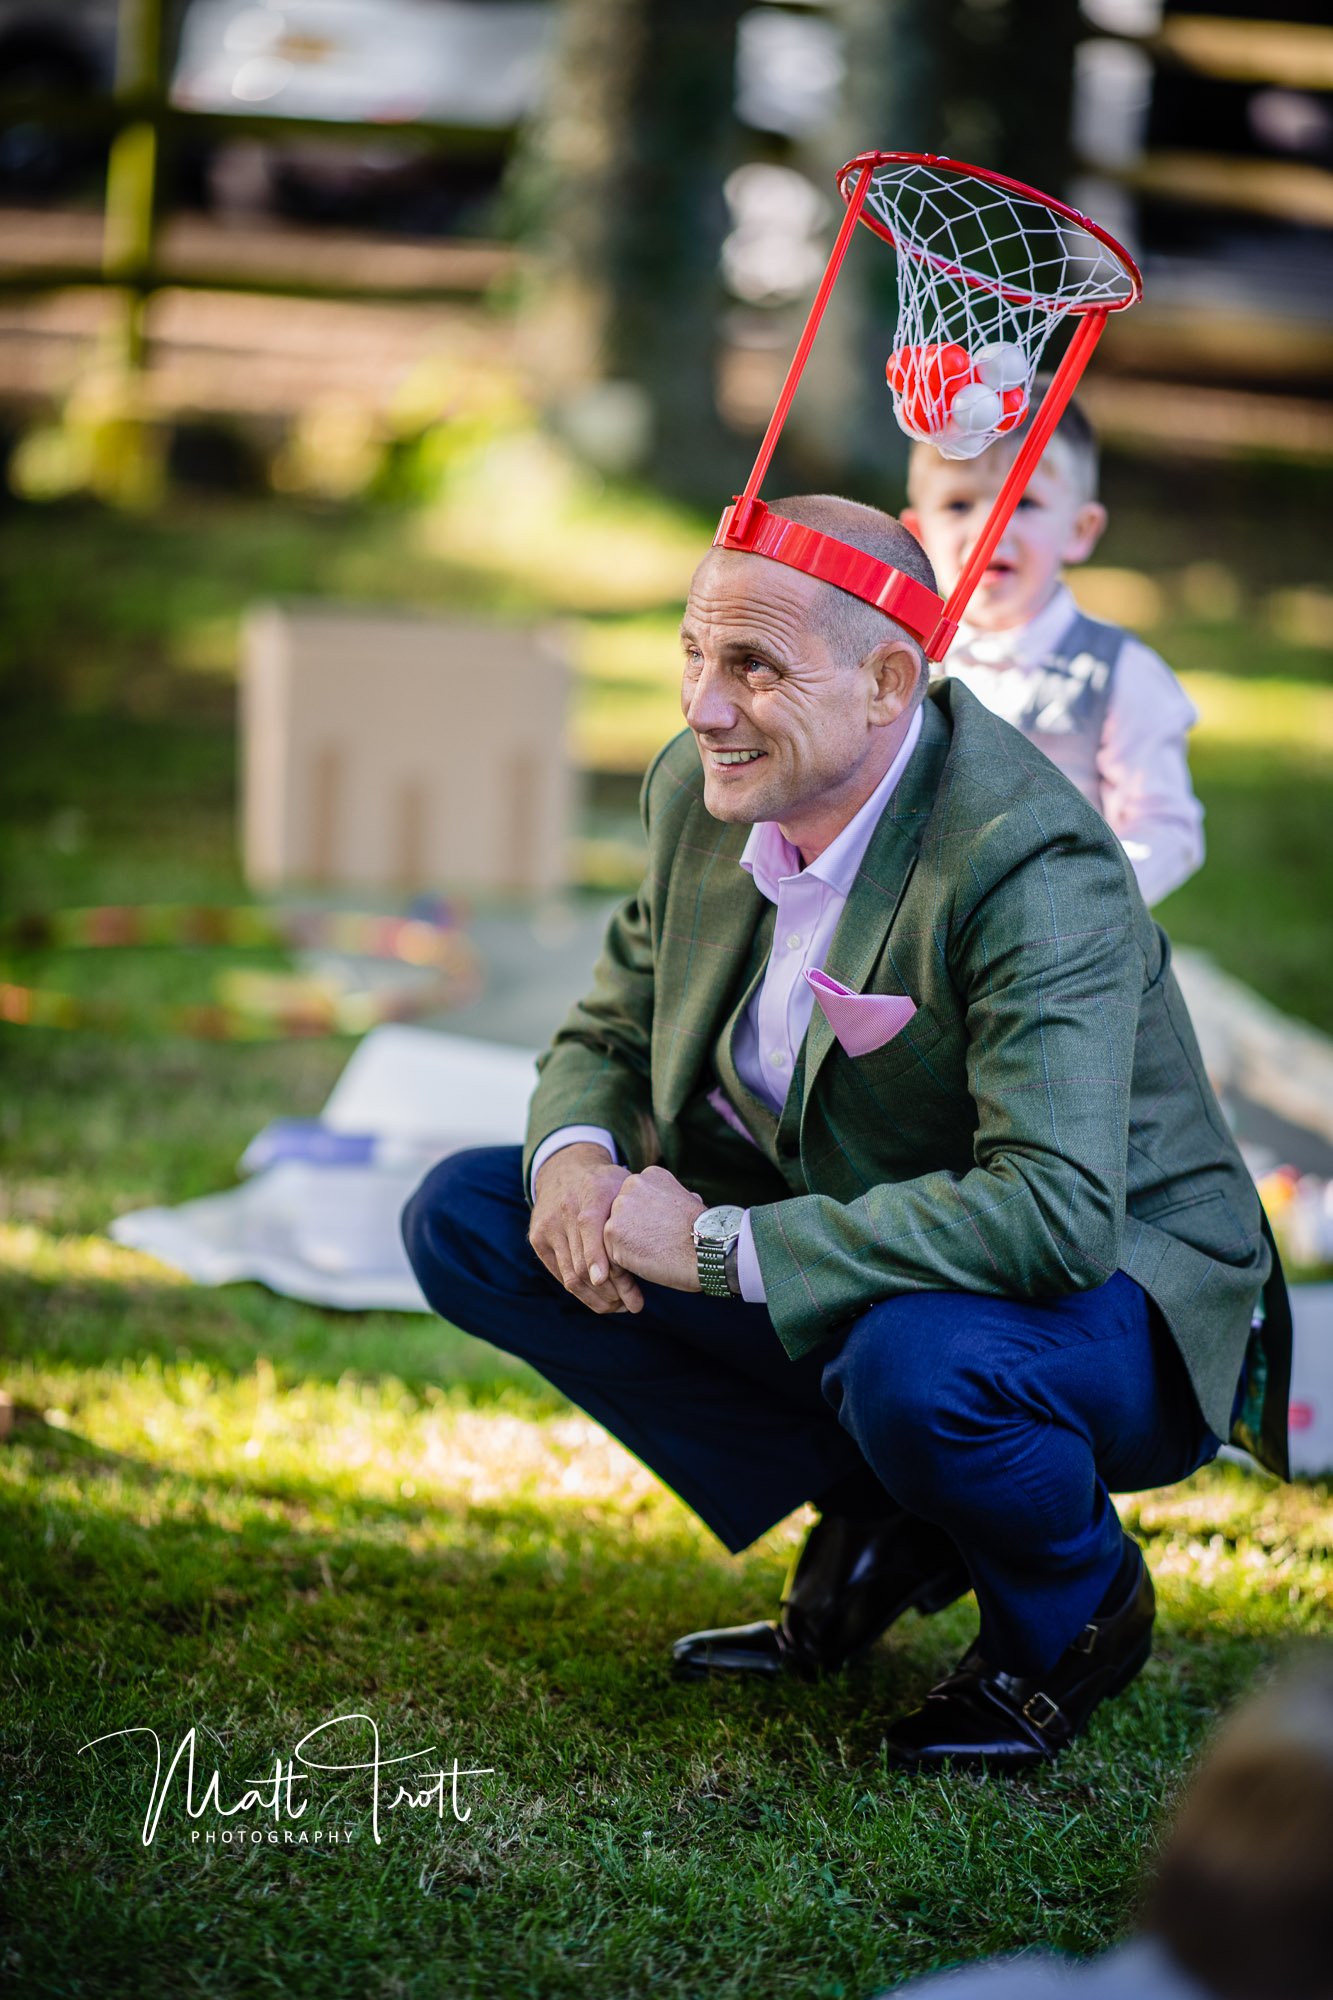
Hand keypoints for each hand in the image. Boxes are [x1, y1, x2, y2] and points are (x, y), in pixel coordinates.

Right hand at [530, 1143, 642, 1313]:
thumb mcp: (626, 1186)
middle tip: (633, 1305)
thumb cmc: (607, 1184)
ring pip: (571, 1274)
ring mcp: (549, 1225)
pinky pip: (561, 1274)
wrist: (564, 1170)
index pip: (591, 1225)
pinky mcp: (538, 1239)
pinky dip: (582, 1292)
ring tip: (620, 1306)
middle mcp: (566, 1208)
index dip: (601, 1258)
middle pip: (584, 1262)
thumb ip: (646, 1205)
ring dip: (597, 1297)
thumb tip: (693, 1216)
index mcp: (593, 1191)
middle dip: (611, 1290)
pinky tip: (602, 1299)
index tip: (616, 1286)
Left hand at [605, 1166, 706, 1291]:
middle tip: (655, 1247)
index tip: (663, 1232)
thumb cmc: (704, 1232)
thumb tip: (684, 1198)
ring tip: (652, 1258)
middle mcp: (631, 1185)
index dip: (647, 1221)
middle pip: (621, 1215)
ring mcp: (619, 1209)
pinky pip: (612, 1254)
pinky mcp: (612, 1233)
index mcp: (649, 1176)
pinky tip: (646, 1268)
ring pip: (614, 1235)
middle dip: (633, 1233)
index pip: (636, 1201)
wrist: (709, 1249)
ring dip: (628, 1250)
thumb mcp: (690, 1201)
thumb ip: (672, 1199)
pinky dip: (625, 1266)